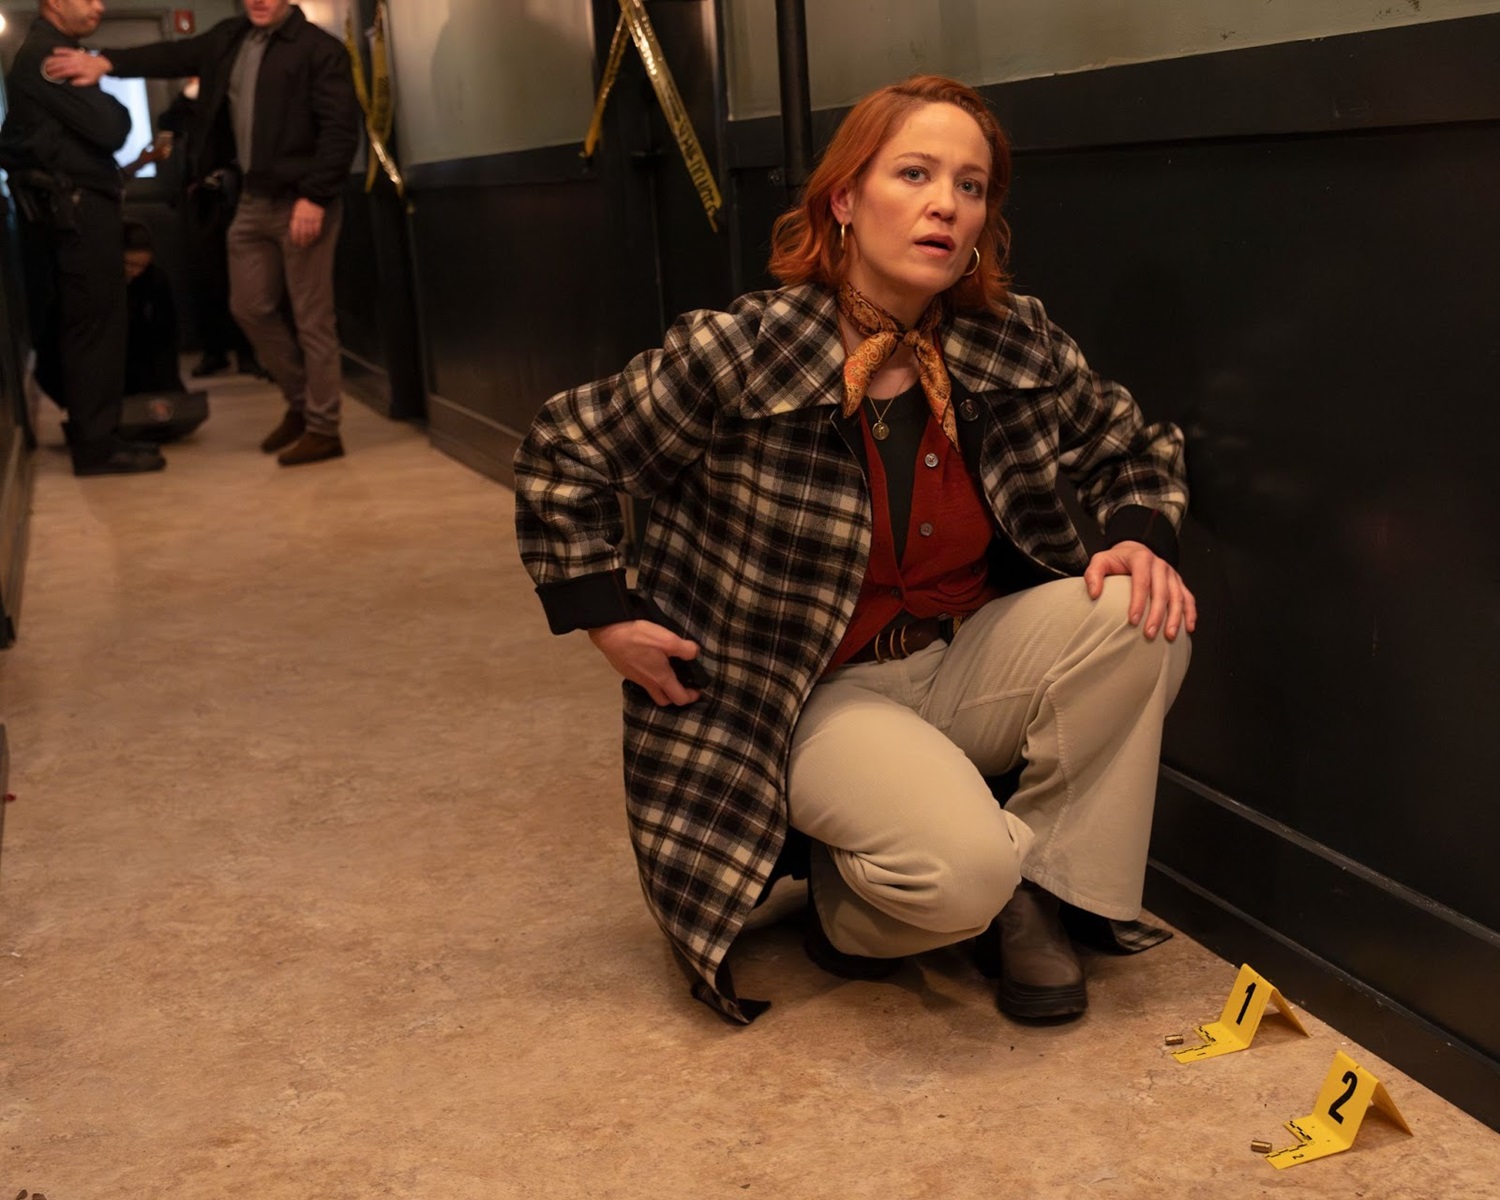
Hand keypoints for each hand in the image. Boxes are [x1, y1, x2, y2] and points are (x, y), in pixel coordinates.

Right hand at [44, 48, 110, 86]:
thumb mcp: (90, 81)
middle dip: (53, 67)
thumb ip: (80, 82)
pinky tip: (54, 51)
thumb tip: (71, 82)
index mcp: (79, 70)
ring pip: (62, 57)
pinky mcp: (76, 52)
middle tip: (45, 69)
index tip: (51, 76)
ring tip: (46, 61)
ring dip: (54, 59)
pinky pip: (67, 50)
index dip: (57, 74)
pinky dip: (61, 50)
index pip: (65, 72)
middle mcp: (76, 62)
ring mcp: (76, 56)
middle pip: (62, 64)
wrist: (101, 64)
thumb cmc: (95, 73)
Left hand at [287, 198, 324, 246]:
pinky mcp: (319, 218)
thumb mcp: (297, 206)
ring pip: (310, 232)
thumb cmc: (305, 200)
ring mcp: (312, 218)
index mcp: (297, 214)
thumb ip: (295, 215)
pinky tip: (315, 238)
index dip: (295, 237)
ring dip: (308, 239)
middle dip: (301, 240)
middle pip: (302, 232)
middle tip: (301, 245)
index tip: (295, 242)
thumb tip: (293, 223)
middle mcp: (304, 217)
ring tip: (307, 244)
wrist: (314, 194)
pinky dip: (316, 235)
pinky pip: (317, 228)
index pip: (295, 228)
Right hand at [588, 620, 702, 706]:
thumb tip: (694, 654)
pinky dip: (650, 677)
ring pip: (651, 690)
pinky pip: (641, 680)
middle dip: (675, 697)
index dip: (691, 697)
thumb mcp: (668, 640)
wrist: (609, 632)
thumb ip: (685, 649)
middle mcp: (647, 682)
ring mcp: (634, 677)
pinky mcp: (625, 670)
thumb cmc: (639, 637)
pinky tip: (651, 661)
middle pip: (664, 700)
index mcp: (661, 678)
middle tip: (683, 685)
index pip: (679, 698)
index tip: (697, 690)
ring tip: (668, 672)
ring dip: (662, 687)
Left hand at [1083, 540, 1196, 640]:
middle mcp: (1160, 565)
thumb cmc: (1116, 560)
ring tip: (1170, 636)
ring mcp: (1172, 574)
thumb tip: (1093, 593)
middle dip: (1157, 615)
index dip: (1139, 602)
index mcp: (1141, 558)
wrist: (1134, 551)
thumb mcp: (1100, 561)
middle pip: (1162, 592)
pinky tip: (1188, 629)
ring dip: (1175, 617)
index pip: (1142, 581)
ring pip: (1178, 597)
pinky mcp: (1178, 582)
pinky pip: (1188, 598)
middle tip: (1150, 634)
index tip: (1133, 621)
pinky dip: (1190, 613)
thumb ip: (1093, 574)